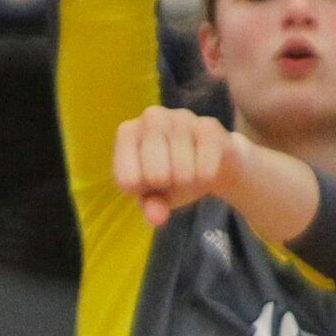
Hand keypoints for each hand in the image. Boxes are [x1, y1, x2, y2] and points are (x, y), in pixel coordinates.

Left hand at [113, 105, 246, 227]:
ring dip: (187, 182)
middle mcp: (152, 118)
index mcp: (128, 133)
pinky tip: (204, 172)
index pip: (126, 178)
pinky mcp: (209, 125)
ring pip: (181, 167)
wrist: (208, 164)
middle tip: (170, 180)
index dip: (140, 191)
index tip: (147, 183)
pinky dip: (205, 176)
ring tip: (187, 176)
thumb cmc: (171, 178)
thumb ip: (151, 205)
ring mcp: (182, 117)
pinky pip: (206, 162)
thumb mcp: (155, 195)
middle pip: (154, 174)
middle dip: (165, 187)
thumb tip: (156, 218)